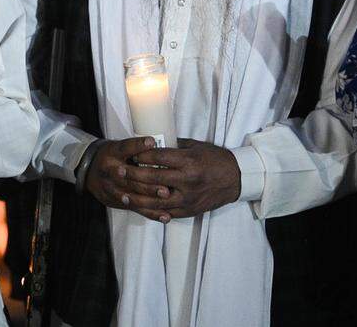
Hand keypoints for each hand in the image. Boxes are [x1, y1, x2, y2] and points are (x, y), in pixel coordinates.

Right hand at [85, 137, 171, 215]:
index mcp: (111, 153)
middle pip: (129, 178)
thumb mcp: (118, 148)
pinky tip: (164, 215)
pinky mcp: (114, 201)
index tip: (151, 142)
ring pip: (131, 196)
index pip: (125, 148)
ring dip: (150, 198)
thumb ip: (135, 148)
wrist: (88, 171)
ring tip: (166, 198)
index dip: (138, 145)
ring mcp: (110, 187)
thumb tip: (156, 143)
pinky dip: (150, 213)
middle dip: (147, 184)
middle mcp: (109, 170)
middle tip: (165, 187)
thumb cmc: (110, 157)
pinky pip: (134, 208)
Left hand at [120, 138, 240, 220]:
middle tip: (119, 171)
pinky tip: (140, 209)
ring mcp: (189, 198)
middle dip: (133, 175)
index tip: (129, 155)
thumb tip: (151, 143)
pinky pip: (167, 212)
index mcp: (188, 162)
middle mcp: (187, 181)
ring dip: (137, 198)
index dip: (141, 156)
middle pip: (153, 178)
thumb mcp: (195, 146)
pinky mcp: (190, 210)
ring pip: (156, 201)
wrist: (237, 179)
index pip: (158, 158)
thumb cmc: (215, 159)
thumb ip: (173, 146)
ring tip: (122, 195)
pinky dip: (152, 211)